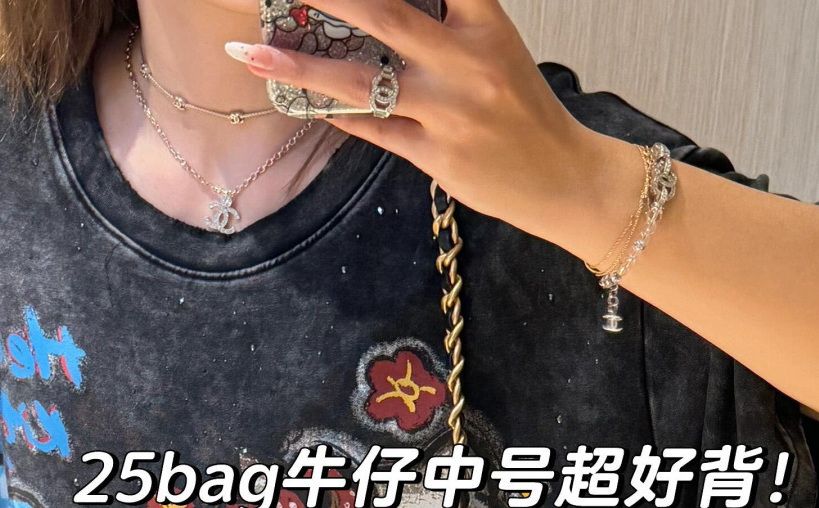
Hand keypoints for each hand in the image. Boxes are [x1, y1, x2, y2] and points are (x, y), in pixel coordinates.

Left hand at [226, 0, 641, 263]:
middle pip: (382, 14)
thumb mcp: (495, 49)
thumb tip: (372, 14)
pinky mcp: (438, 157)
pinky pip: (374, 131)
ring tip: (251, 53)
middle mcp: (466, 63)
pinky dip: (336, 113)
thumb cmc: (524, 111)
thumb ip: (445, 22)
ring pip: (363, 82)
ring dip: (300, 66)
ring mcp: (450, 114)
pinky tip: (302, 100)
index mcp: (484, 23)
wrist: (567, 180)